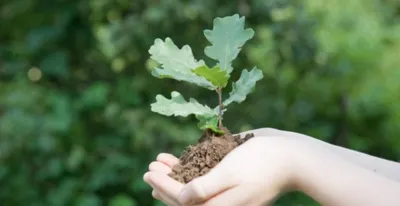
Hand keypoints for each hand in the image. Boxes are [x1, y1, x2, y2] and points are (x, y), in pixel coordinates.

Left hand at [144, 128, 303, 205]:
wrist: (291, 157)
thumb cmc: (261, 164)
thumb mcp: (230, 175)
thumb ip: (204, 190)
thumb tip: (181, 199)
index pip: (182, 200)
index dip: (163, 187)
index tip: (149, 172)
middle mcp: (220, 201)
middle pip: (185, 197)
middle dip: (165, 183)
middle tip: (149, 168)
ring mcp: (225, 190)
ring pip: (192, 186)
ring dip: (174, 175)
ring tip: (159, 162)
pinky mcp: (229, 178)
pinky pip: (204, 176)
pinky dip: (190, 167)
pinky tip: (180, 158)